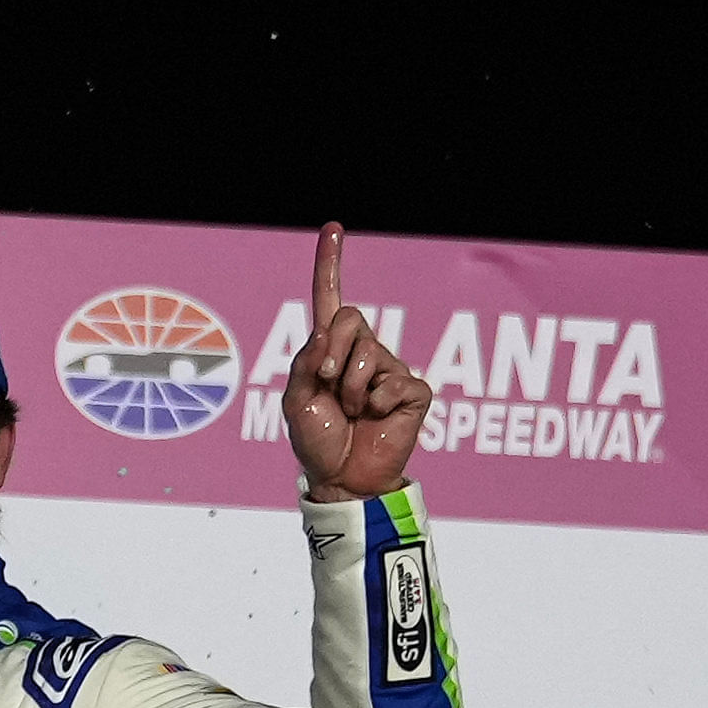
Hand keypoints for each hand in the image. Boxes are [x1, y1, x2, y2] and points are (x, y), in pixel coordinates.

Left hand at [280, 224, 430, 499]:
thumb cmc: (317, 442)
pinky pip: (394, 382)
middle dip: (334, 350)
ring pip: (369, 353)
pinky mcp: (412, 392)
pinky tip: (375, 418)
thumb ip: (305, 363)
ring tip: (352, 412)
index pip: (331, 299)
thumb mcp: (296, 401)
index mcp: (331, 350)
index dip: (330, 264)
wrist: (342, 479)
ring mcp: (389, 370)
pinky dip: (377, 402)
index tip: (333, 228)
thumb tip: (326, 336)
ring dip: (351, 388)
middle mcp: (362, 352)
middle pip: (352, 319)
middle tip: (329, 383)